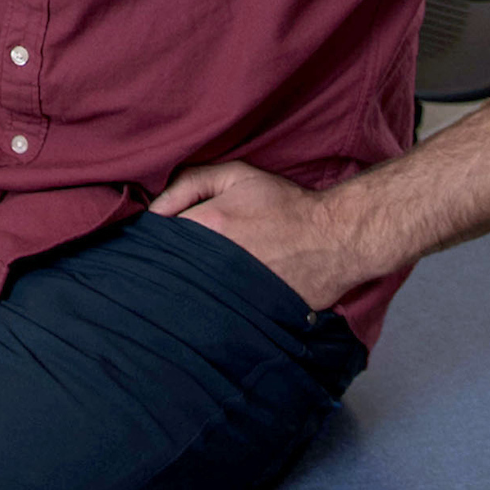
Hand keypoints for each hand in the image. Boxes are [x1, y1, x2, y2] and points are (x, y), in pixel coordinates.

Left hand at [149, 161, 367, 312]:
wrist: (335, 238)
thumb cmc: (283, 203)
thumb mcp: (236, 175)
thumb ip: (189, 183)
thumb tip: (153, 210)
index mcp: (208, 224)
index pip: (158, 236)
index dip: (153, 238)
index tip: (154, 240)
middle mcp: (216, 261)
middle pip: (170, 269)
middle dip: (164, 266)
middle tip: (167, 264)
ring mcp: (234, 290)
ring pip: (190, 293)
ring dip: (185, 288)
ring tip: (188, 282)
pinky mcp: (251, 313)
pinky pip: (218, 313)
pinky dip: (212, 307)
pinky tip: (214, 300)